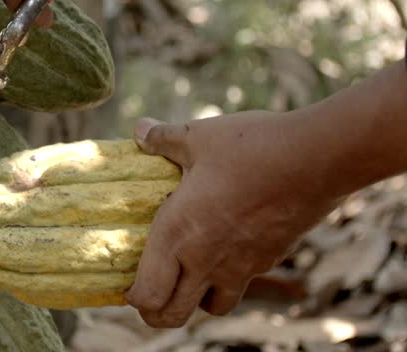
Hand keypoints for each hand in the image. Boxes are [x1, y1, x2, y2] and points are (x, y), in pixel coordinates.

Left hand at [124, 112, 339, 327]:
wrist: (316, 158)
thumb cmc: (250, 147)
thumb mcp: (198, 137)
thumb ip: (163, 138)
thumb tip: (140, 129)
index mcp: (177, 234)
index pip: (147, 295)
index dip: (133, 297)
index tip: (127, 283)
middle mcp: (205, 259)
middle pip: (173, 315)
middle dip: (157, 312)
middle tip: (150, 294)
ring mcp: (240, 266)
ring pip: (212, 307)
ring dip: (196, 298)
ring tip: (188, 273)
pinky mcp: (268, 260)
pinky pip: (242, 282)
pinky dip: (228, 277)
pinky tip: (227, 247)